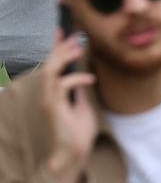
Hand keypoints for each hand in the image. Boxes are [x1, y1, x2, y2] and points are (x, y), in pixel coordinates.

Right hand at [40, 30, 97, 182]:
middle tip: (76, 38)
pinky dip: (76, 79)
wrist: (75, 151)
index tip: (62, 30)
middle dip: (61, 49)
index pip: (52, 65)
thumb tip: (83, 73)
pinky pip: (61, 87)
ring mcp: (49, 101)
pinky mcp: (55, 108)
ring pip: (50, 72)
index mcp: (54, 92)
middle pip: (48, 65)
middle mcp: (47, 95)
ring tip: (79, 50)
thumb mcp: (82, 103)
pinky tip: (90, 79)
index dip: (55, 47)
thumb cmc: (78, 130)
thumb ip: (79, 89)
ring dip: (64, 58)